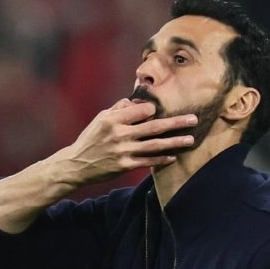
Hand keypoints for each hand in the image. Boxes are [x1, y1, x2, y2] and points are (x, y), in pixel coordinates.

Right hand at [58, 99, 197, 184]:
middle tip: (194, 119)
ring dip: (174, 142)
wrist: (76, 165)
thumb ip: (120, 109)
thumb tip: (139, 102)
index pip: (141, 110)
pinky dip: (161, 159)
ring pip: (154, 145)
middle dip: (176, 123)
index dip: (153, 110)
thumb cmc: (90, 139)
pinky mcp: (124, 166)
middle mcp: (119, 134)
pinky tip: (174, 156)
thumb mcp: (100, 119)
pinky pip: (147, 161)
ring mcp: (122, 151)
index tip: (159, 111)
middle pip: (153, 126)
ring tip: (190, 139)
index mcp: (113, 119)